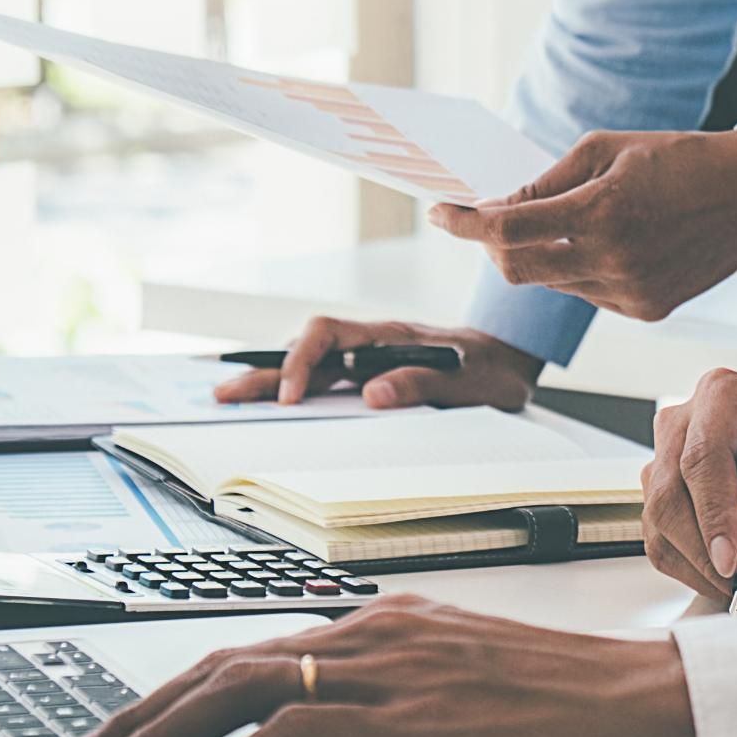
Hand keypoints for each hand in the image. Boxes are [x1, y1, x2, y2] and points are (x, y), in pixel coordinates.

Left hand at [63, 596, 699, 736]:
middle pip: (227, 661)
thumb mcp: (465, 680)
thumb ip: (394, 692)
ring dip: (158, 736)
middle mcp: (376, 632)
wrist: (639, 703)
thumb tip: (328, 732)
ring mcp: (388, 670)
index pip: (257, 649)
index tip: (131, 726)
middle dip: (143, 710)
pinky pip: (287, 736)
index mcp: (388, 620)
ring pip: (239, 689)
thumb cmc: (569, 701)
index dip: (180, 690)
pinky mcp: (405, 718)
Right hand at [213, 318, 542, 410]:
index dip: (302, 362)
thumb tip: (372, 394)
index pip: (327, 335)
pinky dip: (297, 388)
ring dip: (274, 379)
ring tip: (236, 396)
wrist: (511, 359)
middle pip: (305, 351)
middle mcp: (371, 344)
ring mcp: (368, 359)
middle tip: (225, 394)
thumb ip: (422, 383)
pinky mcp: (371, 376)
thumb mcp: (468, 382)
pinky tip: (276, 401)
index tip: (292, 398)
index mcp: (388, 336)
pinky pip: (327, 379)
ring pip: (311, 365)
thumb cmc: (492, 368)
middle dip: (264, 372)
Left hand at [428, 130, 736, 321]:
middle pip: (516, 269)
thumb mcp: (606, 148)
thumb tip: (500, 205)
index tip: (442, 214)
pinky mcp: (645, 310)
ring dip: (538, 256)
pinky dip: (575, 271)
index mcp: (603, 212)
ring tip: (561, 223)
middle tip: (485, 220)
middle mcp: (615, 260)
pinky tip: (601, 244)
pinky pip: (585, 295)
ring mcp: (631, 292)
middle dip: (492, 245)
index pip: (508, 227)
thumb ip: (547, 181)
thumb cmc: (684, 159)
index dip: (464, 223)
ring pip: (550, 284)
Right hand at [641, 369, 736, 607]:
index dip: (715, 510)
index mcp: (727, 396)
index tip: (736, 559)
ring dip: (714, 578)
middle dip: (712, 556)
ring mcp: (670, 471)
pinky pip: (668, 556)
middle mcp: (688, 428)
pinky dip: (709, 584)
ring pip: (662, 533)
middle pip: (670, 498)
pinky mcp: (669, 514)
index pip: (702, 454)